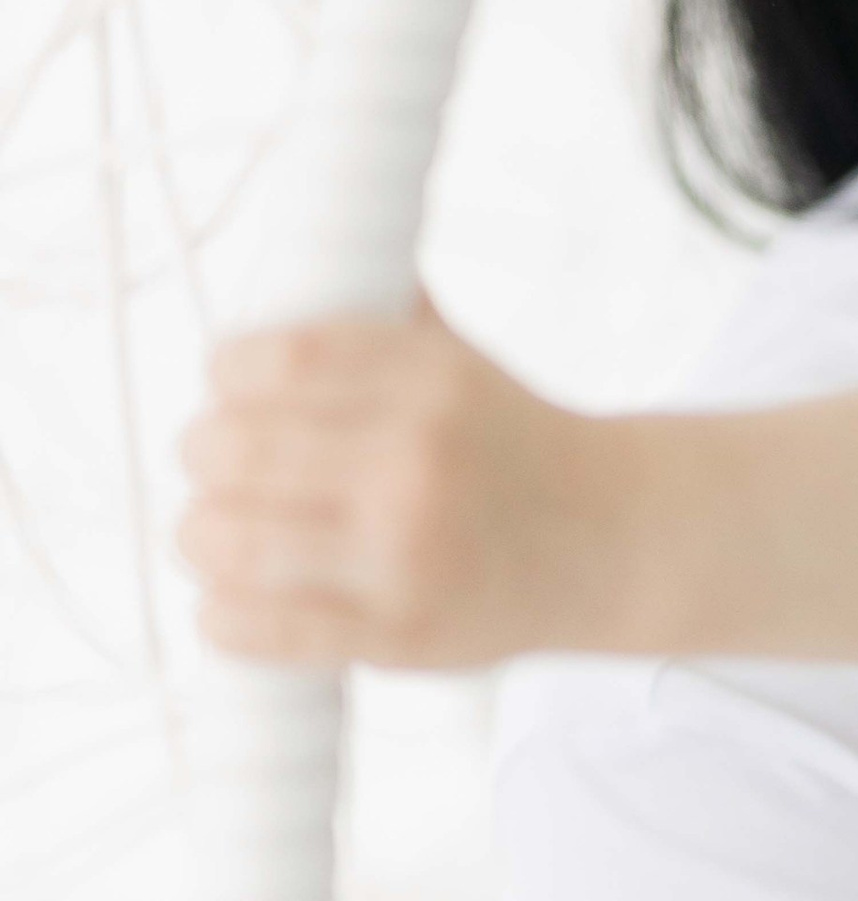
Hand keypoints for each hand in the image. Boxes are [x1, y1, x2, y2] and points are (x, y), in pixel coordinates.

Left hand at [178, 300, 614, 666]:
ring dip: (200, 536)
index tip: (226, 393)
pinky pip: (259, 625)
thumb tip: (297, 268)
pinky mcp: (395, 633)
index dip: (224, 376)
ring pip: (230, 539)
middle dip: (202, 456)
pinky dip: (222, 613)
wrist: (614, 541)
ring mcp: (403, 553)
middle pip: (232, 447)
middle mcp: (414, 462)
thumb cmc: (520, 450)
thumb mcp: (464, 361)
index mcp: (427, 380)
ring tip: (213, 535)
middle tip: (212, 466)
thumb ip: (384, 315)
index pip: (272, 361)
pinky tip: (232, 600)